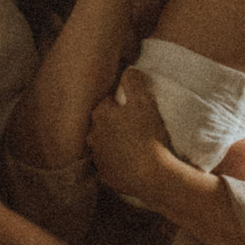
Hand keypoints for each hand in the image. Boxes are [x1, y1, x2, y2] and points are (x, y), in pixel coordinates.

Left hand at [88, 62, 179, 208]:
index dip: (119, 102)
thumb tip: (127, 70)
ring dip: (113, 142)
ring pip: (103, 144)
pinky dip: (117, 162)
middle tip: (133, 125)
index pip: (106, 101)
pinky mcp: (104, 174)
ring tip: (132, 144)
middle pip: (102, 123)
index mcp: (100, 114)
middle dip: (113, 122)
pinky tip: (130, 162)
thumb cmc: (148, 134)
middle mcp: (92, 135)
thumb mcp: (144, 101)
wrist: (152, 174)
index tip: (132, 107)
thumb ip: (133, 81)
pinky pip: (109, 164)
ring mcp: (97, 156)